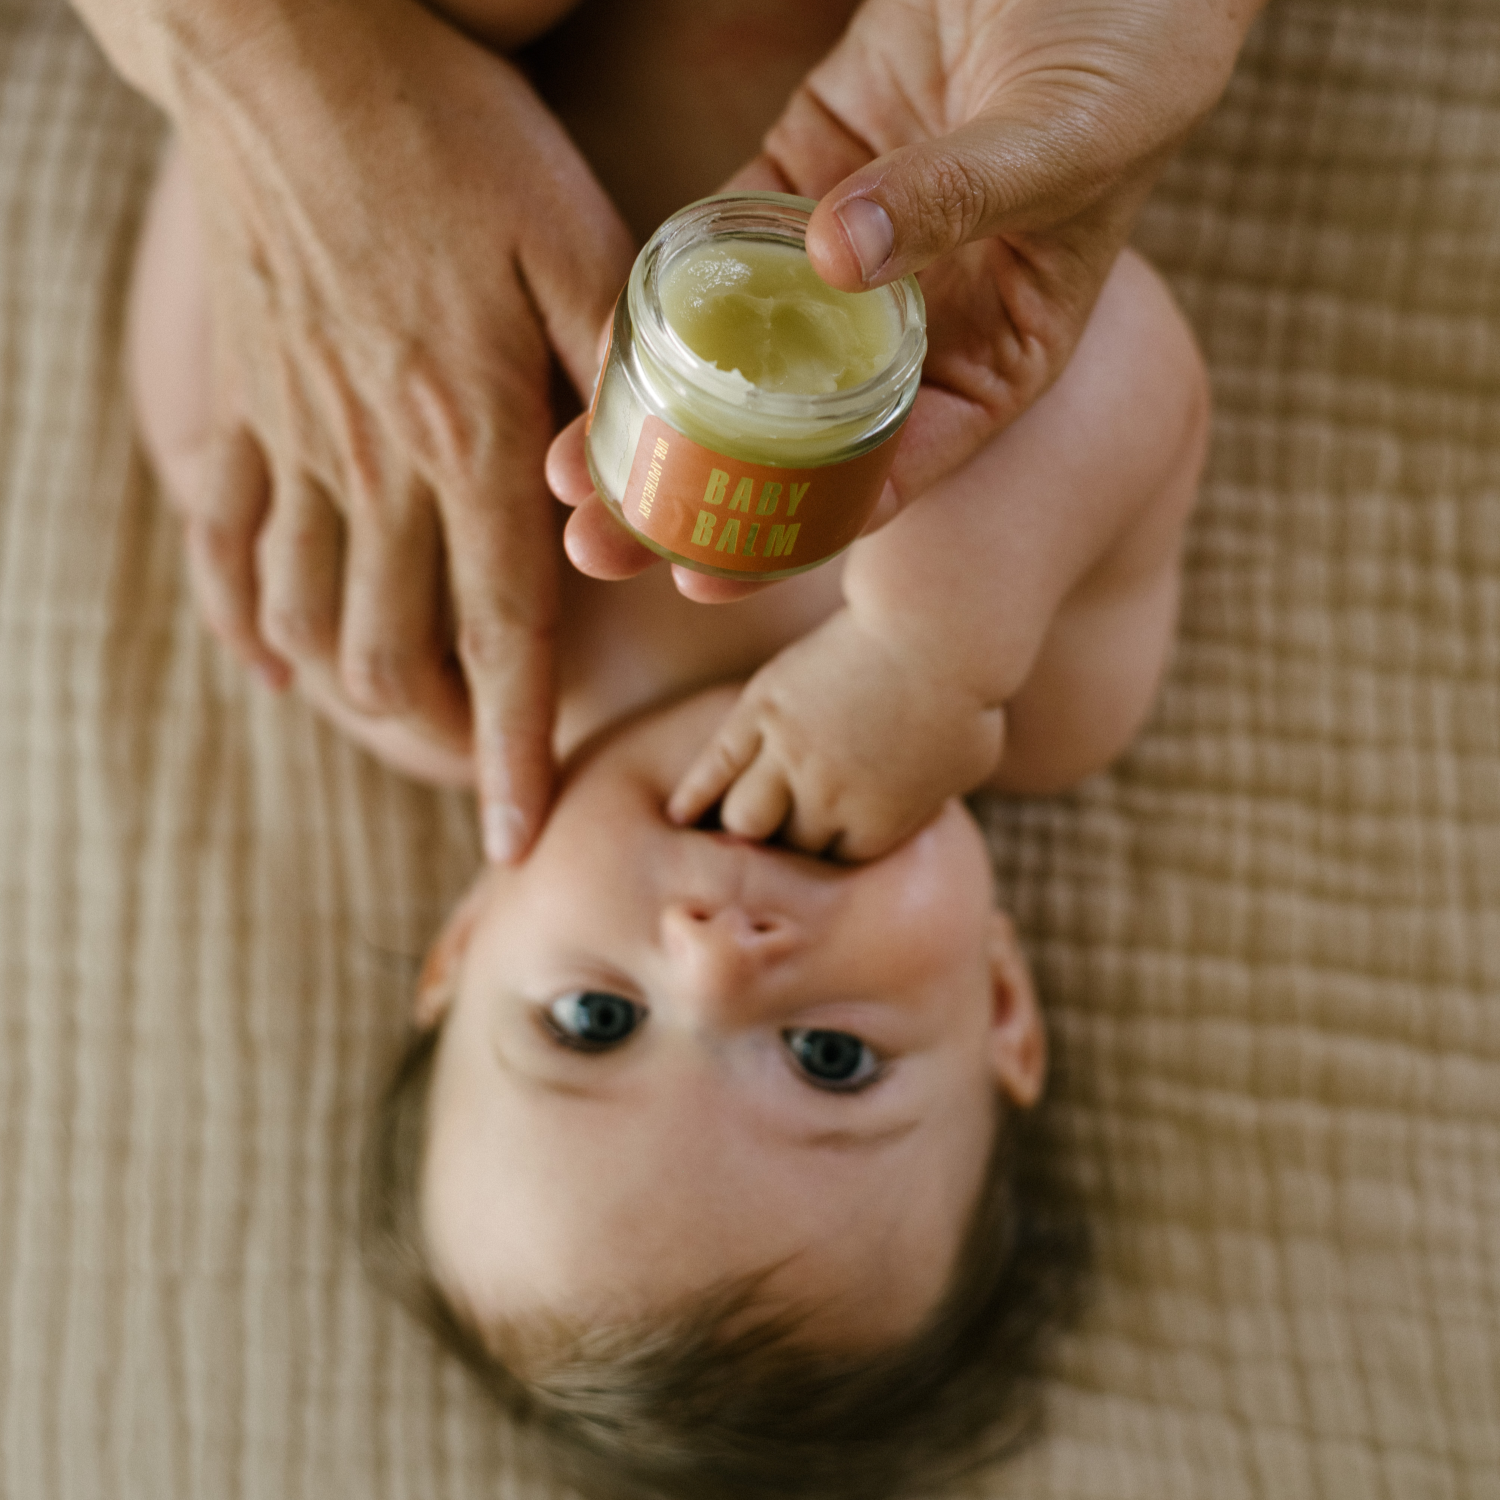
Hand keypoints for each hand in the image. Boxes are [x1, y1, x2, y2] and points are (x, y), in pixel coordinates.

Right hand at [108, 0, 633, 860]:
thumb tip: (648, 478)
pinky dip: (243, 619)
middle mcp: (372, 465)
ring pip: (305, 617)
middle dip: (442, 734)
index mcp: (469, 440)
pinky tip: (274, 665)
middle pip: (394, 653)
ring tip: (407, 720)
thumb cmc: (457, 144)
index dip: (512, 749)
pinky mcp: (246, 405)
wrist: (297, 53)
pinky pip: (222, 540)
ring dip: (355, 690)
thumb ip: (617, 377)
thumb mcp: (574, 245)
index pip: (501, 637)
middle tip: (483, 760)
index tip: (519, 833)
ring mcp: (295, 441)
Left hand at [562, 0, 1256, 590]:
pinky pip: (723, 248)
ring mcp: (853, 253)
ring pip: (741, 357)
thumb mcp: (1065, 136)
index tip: (702, 575)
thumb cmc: (1131, 40)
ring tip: (567, 472)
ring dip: (659, 412)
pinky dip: (663, 295)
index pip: (890, 473)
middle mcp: (920, 325)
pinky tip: (603, 341)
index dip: (793, 532)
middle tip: (597, 547)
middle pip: (794, 439)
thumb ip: (958, 199)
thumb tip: (830, 259)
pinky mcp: (805, 168)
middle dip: (694, 494)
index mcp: (1000, 354)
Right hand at [667, 611, 1002, 861]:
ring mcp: (790, 755)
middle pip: (785, 854)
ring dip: (740, 830)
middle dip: (783, 858)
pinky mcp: (762, 710)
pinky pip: (715, 765)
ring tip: (726, 840)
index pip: (836, 870)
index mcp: (879, 826)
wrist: (936, 628)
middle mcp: (828, 801)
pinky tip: (677, 816)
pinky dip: (694, 794)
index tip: (823, 855)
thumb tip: (917, 816)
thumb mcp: (968, 767)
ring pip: (742, 819)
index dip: (829, 864)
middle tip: (768, 856)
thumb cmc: (968, 695)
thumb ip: (929, 803)